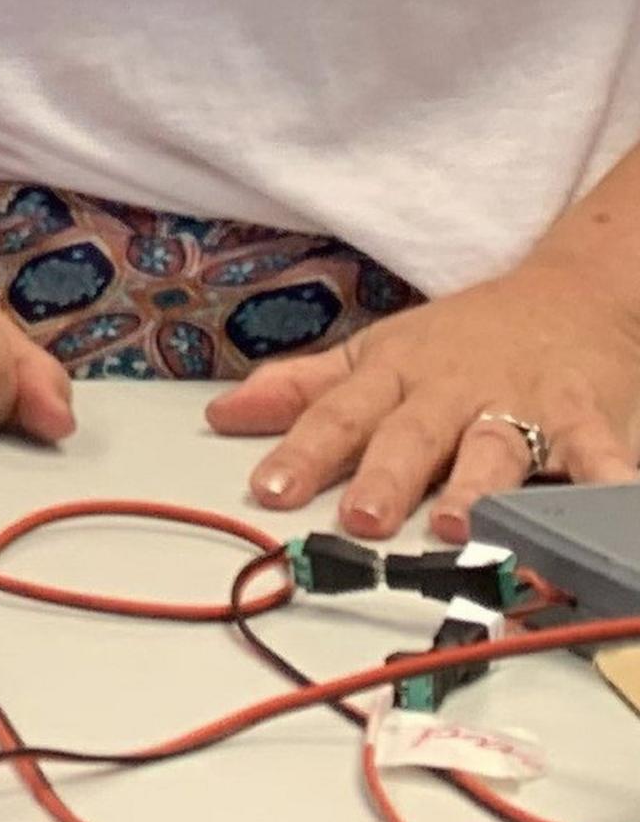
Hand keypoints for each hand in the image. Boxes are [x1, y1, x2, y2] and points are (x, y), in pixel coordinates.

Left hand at [207, 261, 639, 539]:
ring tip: (457, 527)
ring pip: (494, 449)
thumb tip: (221, 415)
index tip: (268, 491)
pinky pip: (595, 453)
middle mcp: (451, 392)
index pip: (337, 416)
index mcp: (394, 377)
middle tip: (361, 519)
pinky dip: (605, 478)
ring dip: (475, 487)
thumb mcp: (376, 353)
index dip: (301, 453)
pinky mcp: (585, 417)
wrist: (569, 294)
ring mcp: (521, 404)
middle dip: (385, 477)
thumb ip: (303, 389)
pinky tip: (607, 501)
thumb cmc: (462, 337)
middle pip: (411, 436)